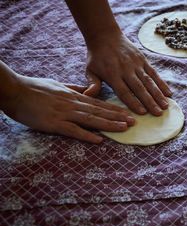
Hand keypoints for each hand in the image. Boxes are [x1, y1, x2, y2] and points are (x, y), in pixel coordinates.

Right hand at [2, 76, 133, 142]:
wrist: (14, 90)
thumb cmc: (34, 88)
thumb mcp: (58, 86)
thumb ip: (74, 90)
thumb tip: (87, 92)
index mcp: (74, 96)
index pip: (99, 103)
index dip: (115, 109)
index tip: (128, 113)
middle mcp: (72, 104)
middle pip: (99, 111)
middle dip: (118, 117)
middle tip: (134, 122)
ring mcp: (64, 114)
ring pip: (91, 119)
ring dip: (109, 124)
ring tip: (124, 128)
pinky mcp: (53, 123)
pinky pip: (73, 130)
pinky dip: (87, 135)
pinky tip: (99, 139)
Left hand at [84, 33, 171, 115]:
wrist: (105, 35)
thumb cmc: (97, 57)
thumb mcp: (89, 70)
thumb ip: (92, 84)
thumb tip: (88, 96)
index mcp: (113, 74)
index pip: (124, 91)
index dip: (133, 102)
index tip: (142, 113)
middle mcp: (126, 69)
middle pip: (139, 88)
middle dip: (150, 101)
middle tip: (158, 113)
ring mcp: (136, 64)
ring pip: (149, 82)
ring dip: (158, 94)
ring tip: (166, 105)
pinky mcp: (143, 60)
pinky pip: (153, 73)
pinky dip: (161, 83)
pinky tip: (168, 93)